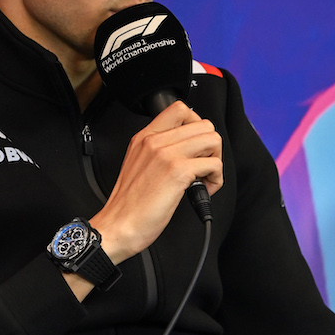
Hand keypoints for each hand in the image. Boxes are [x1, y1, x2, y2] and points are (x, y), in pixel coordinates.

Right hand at [91, 101, 222, 262]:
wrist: (118, 226)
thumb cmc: (129, 204)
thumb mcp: (137, 165)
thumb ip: (158, 151)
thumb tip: (188, 149)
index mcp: (145, 137)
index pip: (180, 109)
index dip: (196, 125)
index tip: (195, 146)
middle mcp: (155, 141)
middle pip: (204, 125)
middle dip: (210, 148)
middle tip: (201, 167)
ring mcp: (166, 154)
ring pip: (213, 140)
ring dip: (215, 160)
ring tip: (203, 178)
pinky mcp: (177, 172)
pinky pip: (214, 164)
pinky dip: (216, 180)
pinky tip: (202, 190)